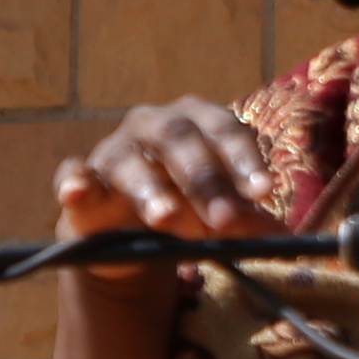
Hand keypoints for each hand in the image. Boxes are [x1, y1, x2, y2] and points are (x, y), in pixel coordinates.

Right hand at [51, 100, 283, 259]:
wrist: (131, 233)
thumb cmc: (189, 209)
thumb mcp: (221, 217)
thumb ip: (247, 221)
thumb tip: (284, 237)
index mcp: (198, 122)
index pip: (225, 129)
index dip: (244, 160)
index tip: (263, 192)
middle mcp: (155, 125)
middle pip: (179, 140)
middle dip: (204, 180)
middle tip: (224, 219)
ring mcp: (115, 149)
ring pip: (129, 160)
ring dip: (147, 189)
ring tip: (163, 217)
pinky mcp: (82, 178)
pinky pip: (74, 173)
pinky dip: (75, 182)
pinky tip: (76, 193)